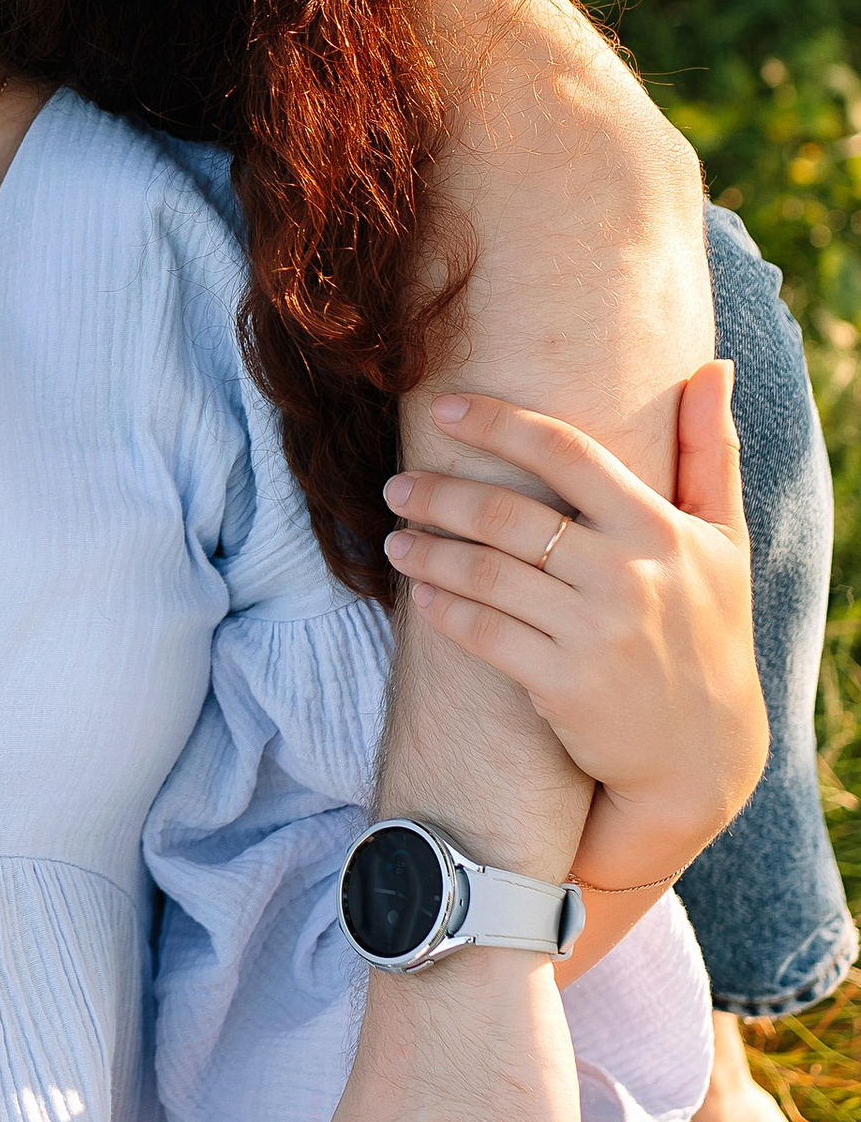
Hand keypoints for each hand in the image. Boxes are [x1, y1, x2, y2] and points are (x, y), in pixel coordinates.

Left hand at [381, 362, 762, 889]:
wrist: (704, 755)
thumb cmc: (710, 630)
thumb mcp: (725, 541)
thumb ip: (711, 452)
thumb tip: (714, 366)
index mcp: (661, 530)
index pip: (567, 454)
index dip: (499, 424)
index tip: (445, 409)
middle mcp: (630, 575)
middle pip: (508, 514)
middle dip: (439, 495)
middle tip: (396, 486)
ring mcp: (596, 632)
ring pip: (486, 573)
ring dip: (428, 552)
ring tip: (395, 539)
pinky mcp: (564, 686)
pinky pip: (485, 634)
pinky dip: (445, 610)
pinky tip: (420, 596)